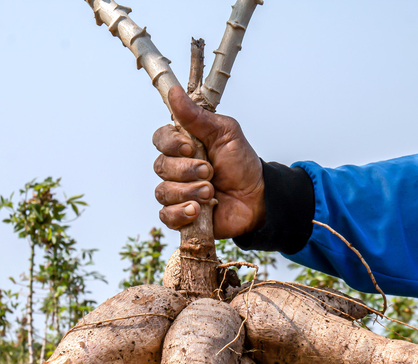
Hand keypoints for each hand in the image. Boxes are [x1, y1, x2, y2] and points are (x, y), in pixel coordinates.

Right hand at [152, 86, 264, 238]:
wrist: (257, 197)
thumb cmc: (241, 164)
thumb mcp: (225, 134)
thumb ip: (197, 117)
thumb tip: (174, 93)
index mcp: (184, 145)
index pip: (160, 139)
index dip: (171, 144)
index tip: (191, 147)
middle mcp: (176, 168)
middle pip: (161, 166)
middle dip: (187, 170)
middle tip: (210, 172)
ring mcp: (177, 192)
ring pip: (163, 191)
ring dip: (188, 191)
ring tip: (210, 192)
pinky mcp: (181, 216)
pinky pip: (166, 215)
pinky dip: (180, 213)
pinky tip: (197, 210)